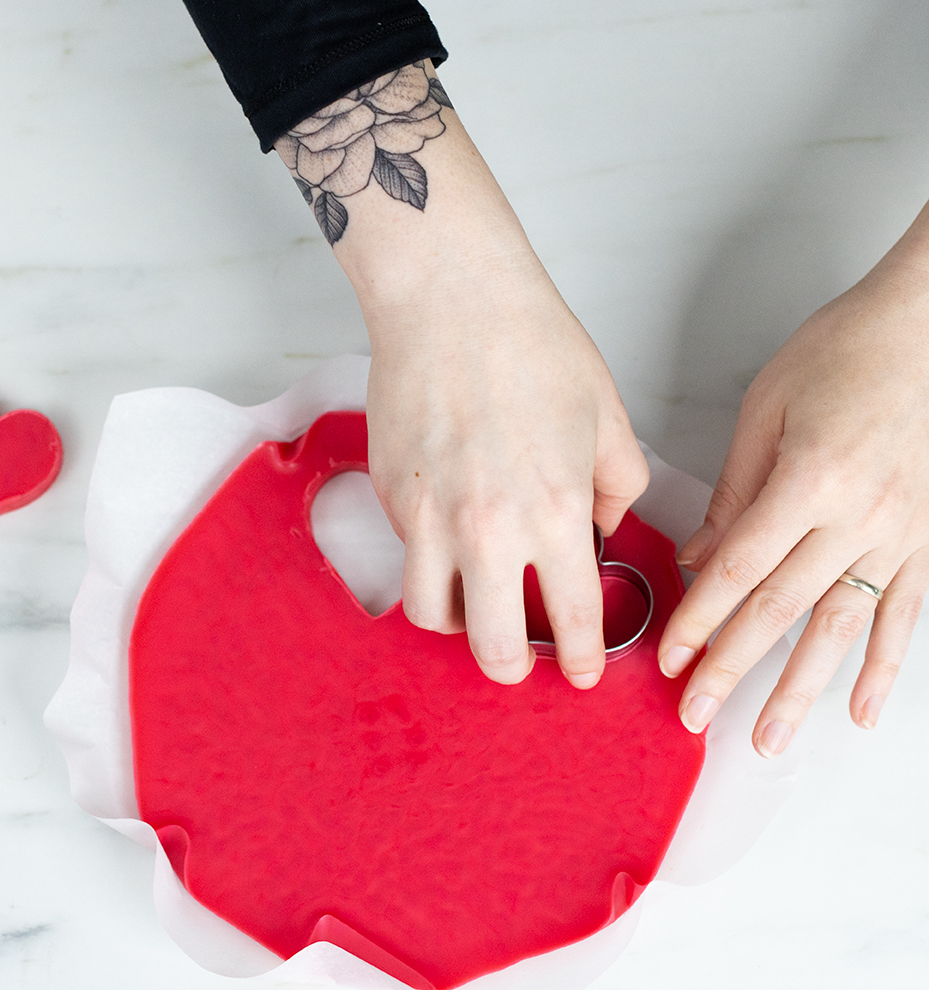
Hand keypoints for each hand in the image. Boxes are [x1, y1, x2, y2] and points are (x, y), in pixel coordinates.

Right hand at [364, 257, 647, 685]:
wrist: (451, 298)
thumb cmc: (530, 344)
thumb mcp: (606, 414)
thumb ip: (618, 482)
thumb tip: (604, 524)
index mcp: (554, 513)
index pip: (573, 617)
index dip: (583, 658)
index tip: (584, 672)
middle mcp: (489, 530)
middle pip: (494, 648)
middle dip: (513, 669)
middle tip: (521, 662)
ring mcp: (430, 518)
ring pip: (432, 617)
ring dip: (457, 626)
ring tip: (473, 606)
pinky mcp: (391, 498)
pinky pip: (406, 558)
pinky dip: (427, 565)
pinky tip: (446, 537)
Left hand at [658, 223, 928, 754]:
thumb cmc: (846, 351)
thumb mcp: (769, 406)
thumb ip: (734, 489)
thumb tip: (702, 556)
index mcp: (810, 478)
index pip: (741, 569)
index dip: (701, 620)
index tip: (669, 661)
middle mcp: (857, 516)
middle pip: (781, 610)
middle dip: (732, 668)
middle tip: (696, 716)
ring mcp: (898, 535)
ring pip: (840, 628)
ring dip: (800, 690)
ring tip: (767, 739)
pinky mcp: (925, 541)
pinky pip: (904, 617)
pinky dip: (882, 669)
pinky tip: (858, 712)